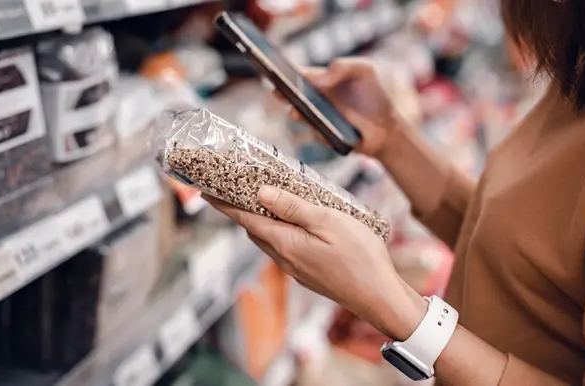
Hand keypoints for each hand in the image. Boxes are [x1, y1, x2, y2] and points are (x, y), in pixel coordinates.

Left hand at [204, 186, 426, 340]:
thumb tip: (260, 193)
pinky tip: (295, 224)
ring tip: (267, 200)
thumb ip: (293, 207)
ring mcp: (295, 269)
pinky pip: (283, 249)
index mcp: (285, 243)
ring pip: (268, 240)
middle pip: (253, 229)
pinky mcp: (307, 275)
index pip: (244, 219)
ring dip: (261, 221)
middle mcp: (284, 259)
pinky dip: (279, 233)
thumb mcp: (328, 221)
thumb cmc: (360, 257)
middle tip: (238, 187)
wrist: (378, 297)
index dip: (223, 203)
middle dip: (241, 209)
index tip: (205, 191)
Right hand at [279, 57, 409, 158]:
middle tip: (278, 91)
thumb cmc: (374, 95)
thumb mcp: (364, 70)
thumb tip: (320, 79)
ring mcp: (318, 119)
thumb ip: (342, 66)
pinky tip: (322, 129)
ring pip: (301, 116)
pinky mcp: (324, 137)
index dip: (286, 71)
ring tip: (296, 110)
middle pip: (293, 95)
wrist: (388, 126)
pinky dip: (319, 131)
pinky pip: (316, 133)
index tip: (276, 69)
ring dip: (297, 113)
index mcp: (321, 80)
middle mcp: (315, 100)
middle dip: (283, 93)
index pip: (299, 74)